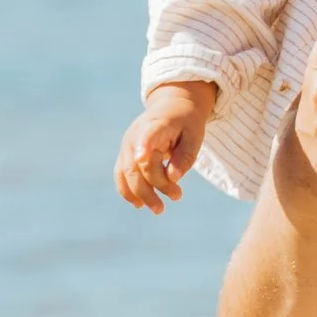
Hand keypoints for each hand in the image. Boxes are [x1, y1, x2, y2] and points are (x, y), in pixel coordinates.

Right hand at [115, 81, 216, 213]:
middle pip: (139, 166)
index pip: (148, 137)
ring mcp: (127, 145)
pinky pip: (122, 175)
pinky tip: (139, 204)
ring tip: (158, 209)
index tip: (142, 157)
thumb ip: (185, 156)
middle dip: (154, 187)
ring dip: (140, 194)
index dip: (144, 147)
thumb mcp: (195, 136)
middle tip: (177, 197)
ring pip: (127, 174)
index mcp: (156, 125)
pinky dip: (128, 190)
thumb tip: (174, 179)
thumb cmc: (186, 122)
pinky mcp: (124, 154)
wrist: (171, 107)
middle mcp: (135, 135)